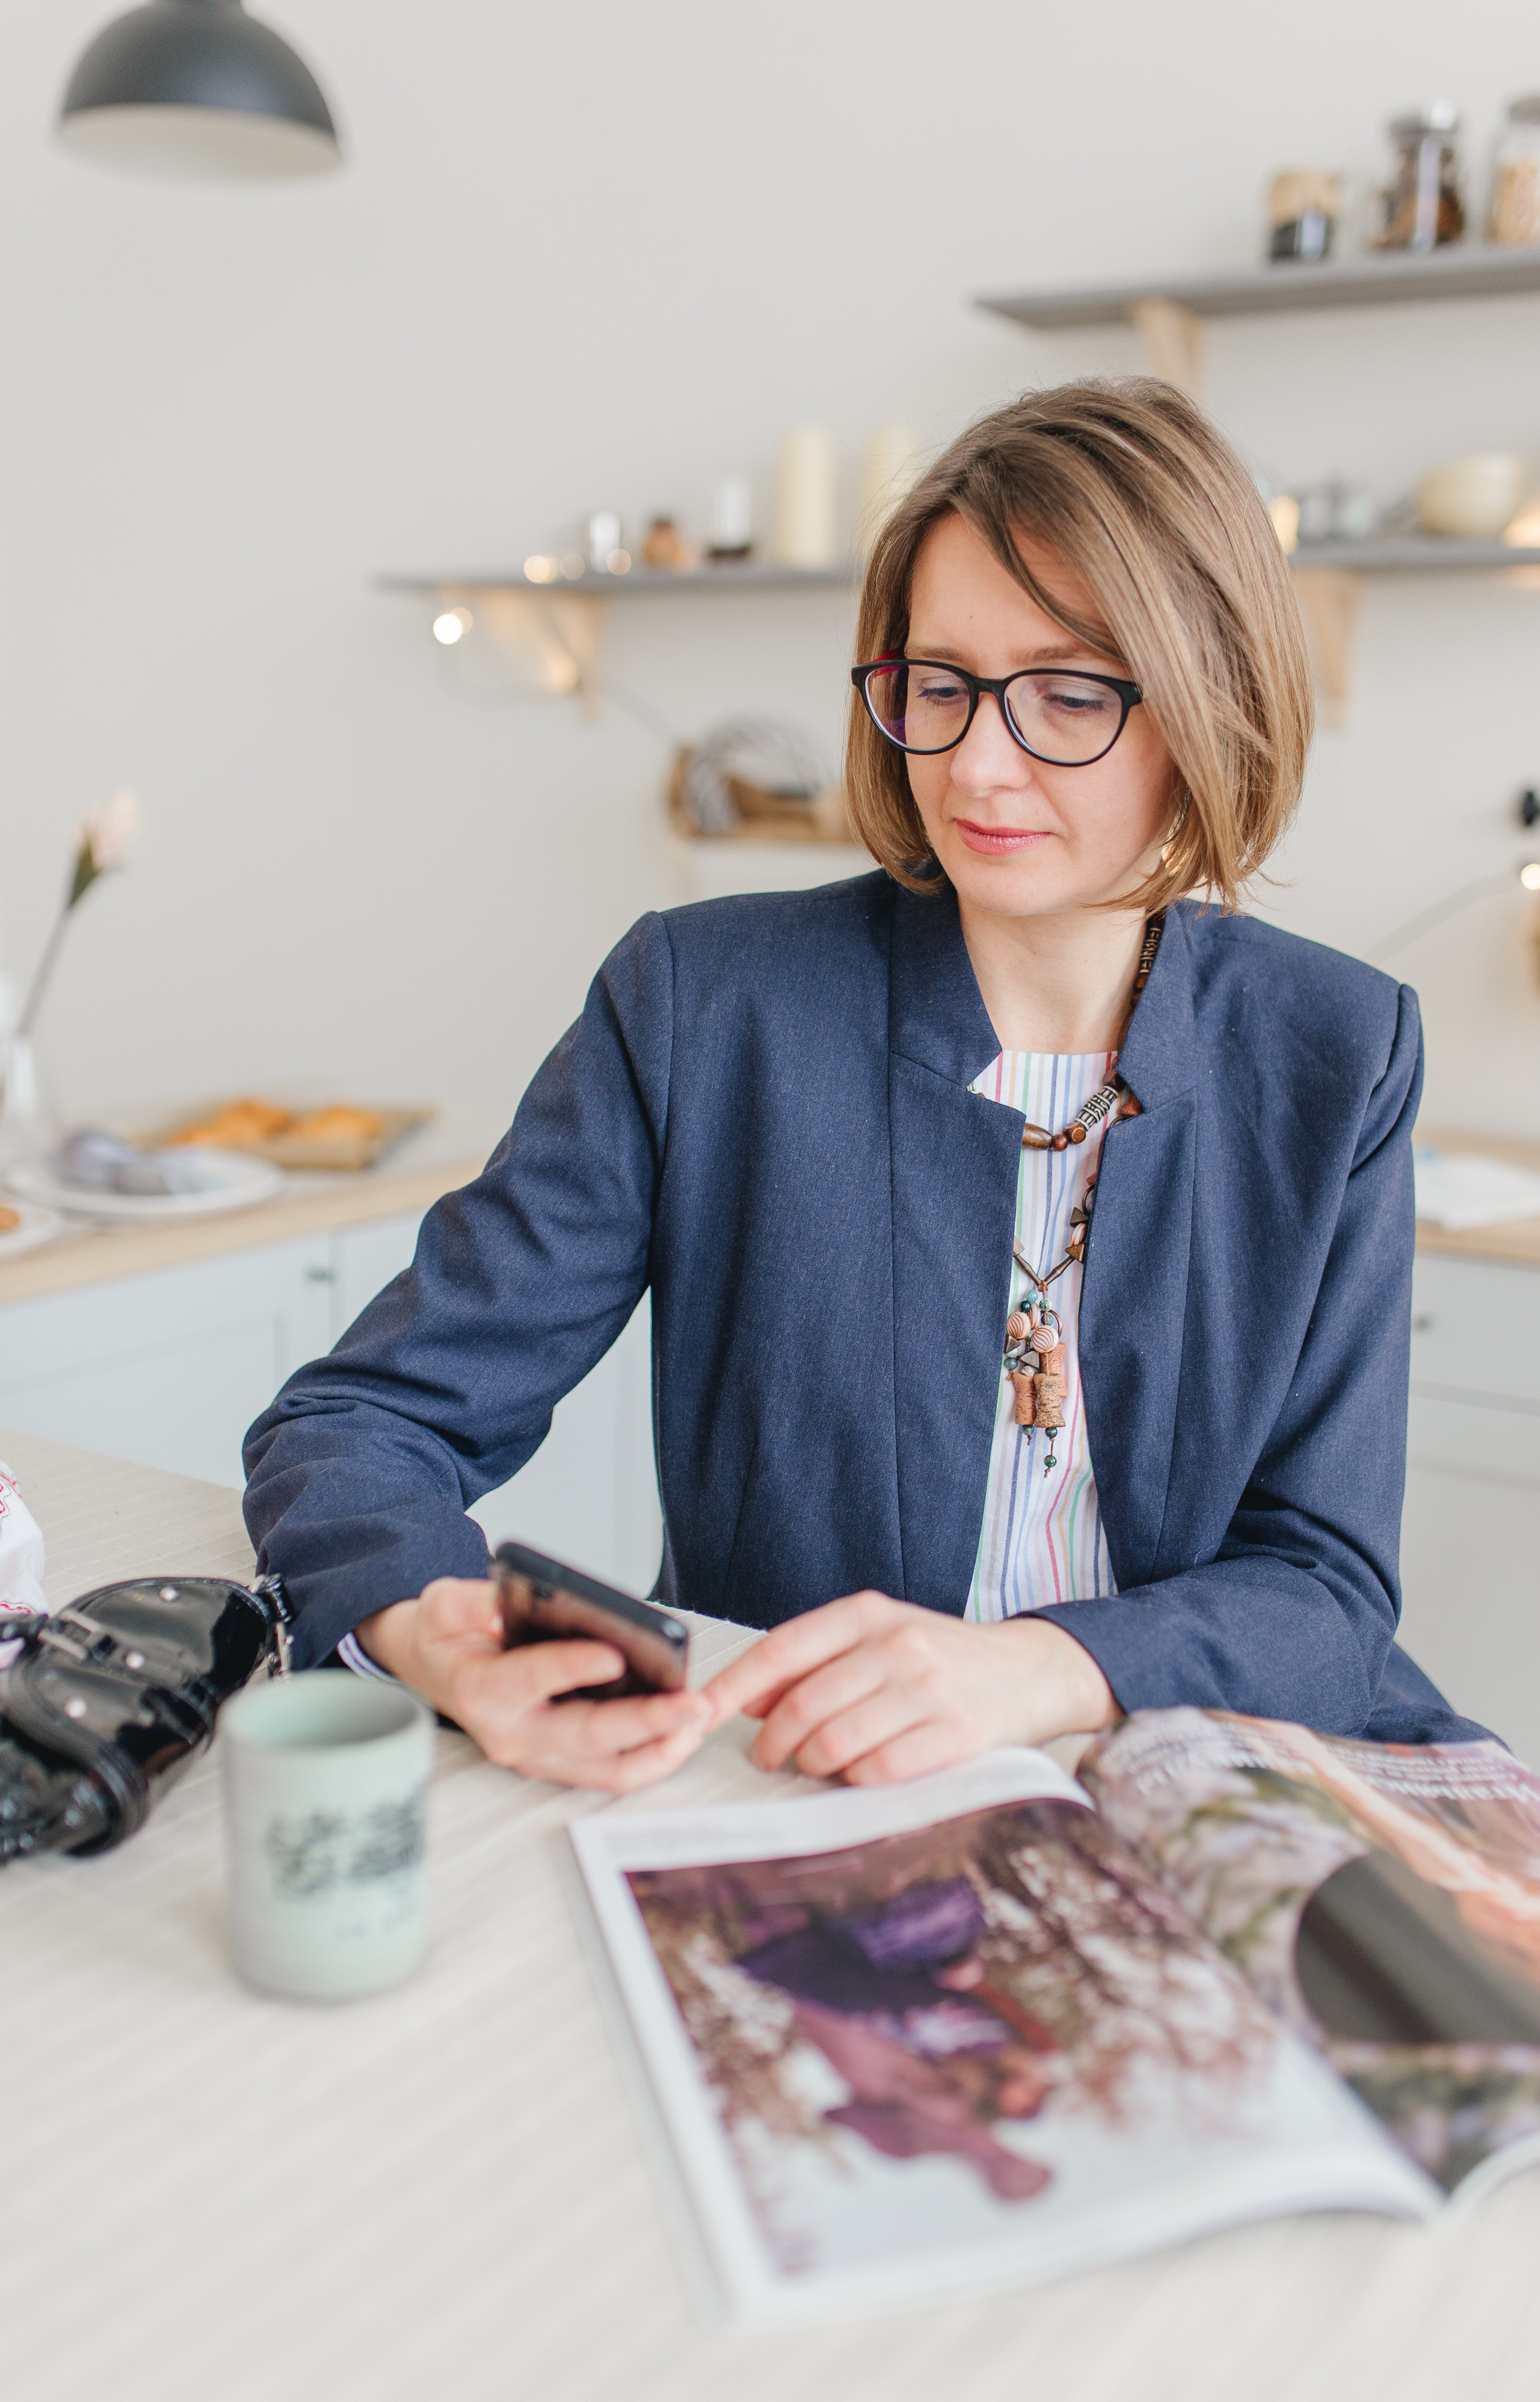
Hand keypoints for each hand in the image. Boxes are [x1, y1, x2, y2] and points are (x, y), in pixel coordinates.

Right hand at [356, 1578, 710, 1792]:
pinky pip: (608, 1772)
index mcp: (481, 1689)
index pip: (532, 1679)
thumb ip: (471, 1602)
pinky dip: (650, 1758)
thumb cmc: (447, 1636)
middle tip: (690, 1704)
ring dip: (657, 1750)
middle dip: (643, 1722)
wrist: (434, 1671)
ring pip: (604, 1768)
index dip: (573, 1667)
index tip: (615, 1655)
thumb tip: (506, 1603)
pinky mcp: (556, 1763)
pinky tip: (683, 1734)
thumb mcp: (443, 1603)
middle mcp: (510, 1733)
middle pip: (584, 1735)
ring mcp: (535, 1756)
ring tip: (698, 1722)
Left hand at [702, 1591, 1116, 1785]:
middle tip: (769, 1759)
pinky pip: (878, 1773)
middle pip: (802, 1708)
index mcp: (870, 1613)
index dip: (731, 1688)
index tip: (697, 1714)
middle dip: (772, 1745)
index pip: (781, 1651)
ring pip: (834, 1745)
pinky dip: (857, 1782)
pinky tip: (863, 1773)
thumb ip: (815, 1660)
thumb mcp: (879, 1637)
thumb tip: (746, 1697)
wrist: (1031, 1672)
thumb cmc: (941, 1658)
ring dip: (813, 1767)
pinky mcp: (956, 1737)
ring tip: (818, 1765)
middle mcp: (898, 1645)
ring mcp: (929, 1691)